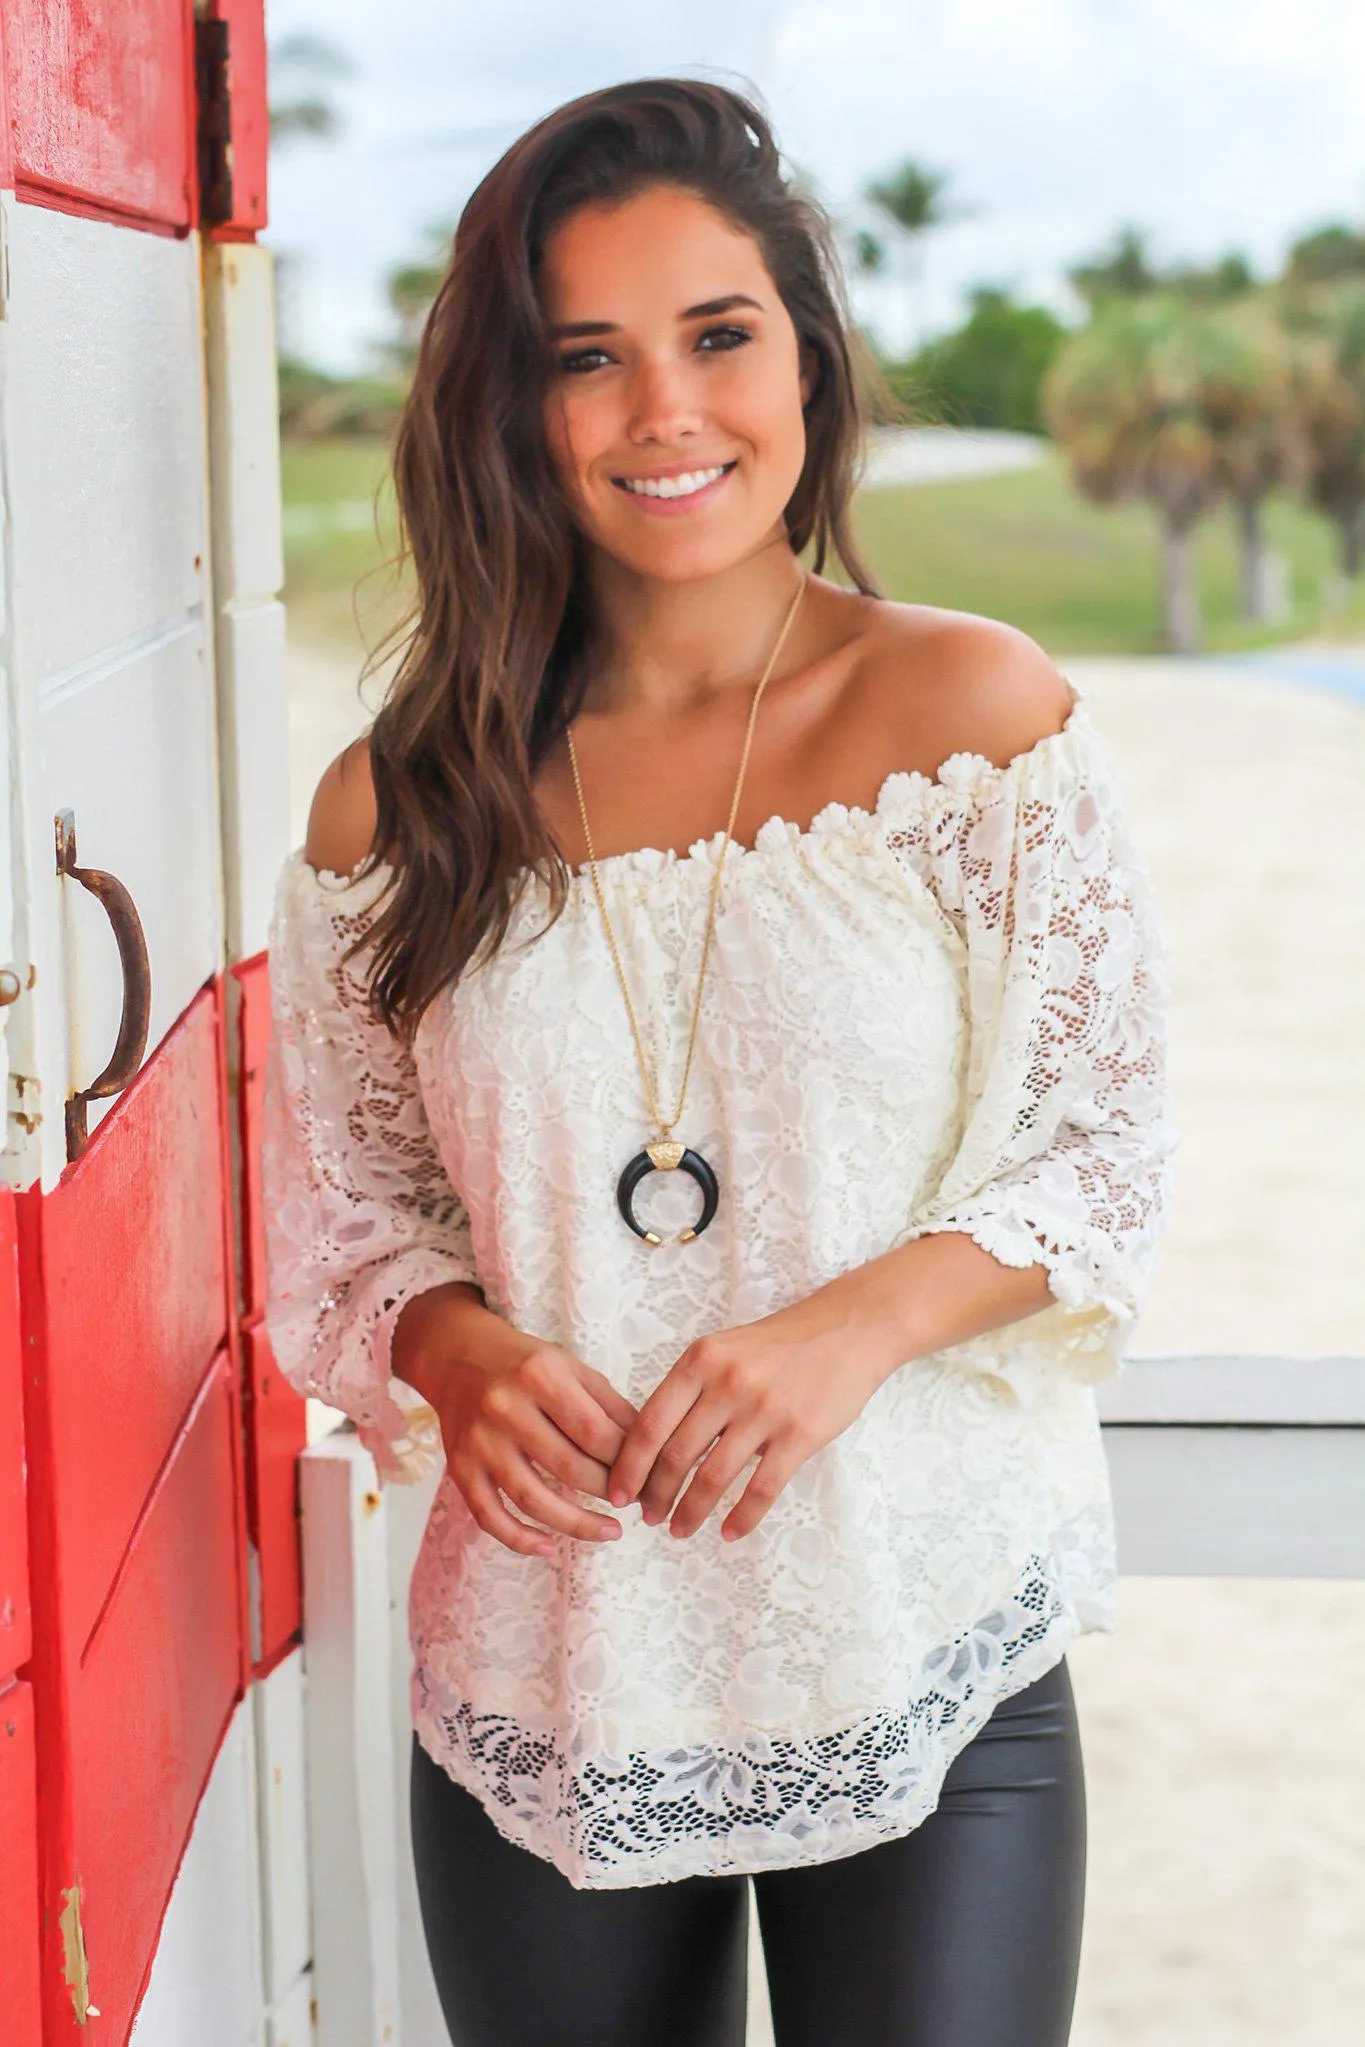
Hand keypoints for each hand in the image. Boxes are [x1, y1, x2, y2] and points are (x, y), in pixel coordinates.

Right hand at [395, 1287, 639, 1558]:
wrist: (456, 1353)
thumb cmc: (524, 1363)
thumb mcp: (570, 1367)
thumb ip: (609, 1406)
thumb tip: (647, 1452)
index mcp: (540, 1376)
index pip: (595, 1432)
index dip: (626, 1462)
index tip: (646, 1476)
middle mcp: (506, 1408)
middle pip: (569, 1467)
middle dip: (608, 1492)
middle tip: (631, 1502)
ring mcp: (480, 1441)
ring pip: (533, 1499)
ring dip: (576, 1525)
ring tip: (609, 1531)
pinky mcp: (460, 1467)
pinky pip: (490, 1516)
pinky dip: (519, 1539)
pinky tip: (549, 1547)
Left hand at [606, 1284, 898, 1542]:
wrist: (847, 1330)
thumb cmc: (779, 1345)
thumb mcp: (724, 1350)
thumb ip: (690, 1389)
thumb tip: (653, 1445)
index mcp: (700, 1360)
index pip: (650, 1423)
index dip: (629, 1465)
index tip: (618, 1493)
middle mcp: (727, 1383)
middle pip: (677, 1454)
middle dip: (656, 1494)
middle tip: (649, 1517)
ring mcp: (765, 1410)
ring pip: (713, 1476)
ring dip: (691, 1511)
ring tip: (680, 1529)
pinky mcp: (800, 1434)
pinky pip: (762, 1488)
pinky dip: (742, 1517)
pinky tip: (729, 1532)